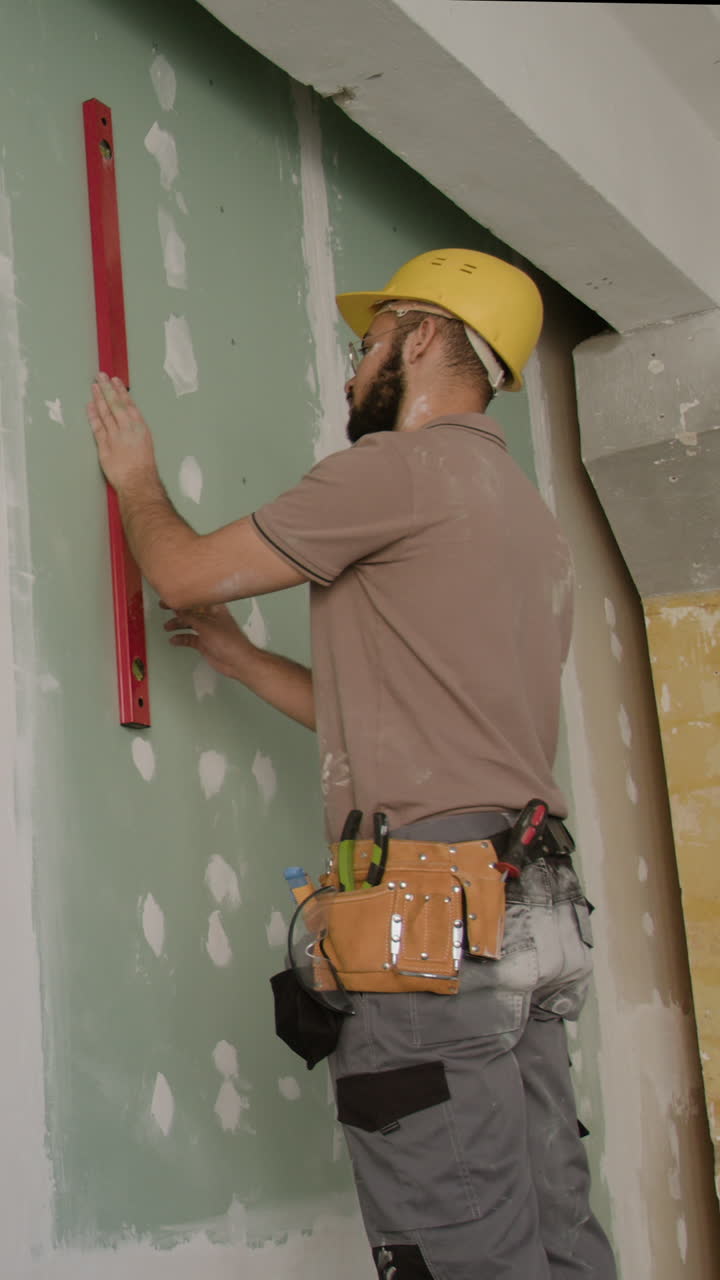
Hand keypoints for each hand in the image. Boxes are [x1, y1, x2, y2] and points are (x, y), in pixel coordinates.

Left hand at [87, 373, 156, 490]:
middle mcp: (127, 427)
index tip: (115, 380)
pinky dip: (93, 415)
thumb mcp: (146, 443)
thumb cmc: (145, 466)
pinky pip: (97, 427)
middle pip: (115, 404)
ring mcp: (114, 435)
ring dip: (99, 397)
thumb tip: (129, 423)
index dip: (120, 391)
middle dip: (107, 388)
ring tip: (94, 386)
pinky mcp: (104, 445)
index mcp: (140, 426)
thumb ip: (136, 431)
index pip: (128, 404)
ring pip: (105, 412)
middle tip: (100, 375)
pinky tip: (89, 405)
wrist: (138, 481)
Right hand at [162, 602, 259, 681]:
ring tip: (167, 627)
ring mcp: (208, 632)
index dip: (184, 598)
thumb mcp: (206, 626)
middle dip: (178, 611)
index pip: (196, 600)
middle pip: (191, 612)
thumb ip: (190, 617)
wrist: (237, 662)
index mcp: (215, 609)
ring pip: (189, 625)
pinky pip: (190, 639)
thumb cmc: (230, 642)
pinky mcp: (205, 643)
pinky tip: (174, 640)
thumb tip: (178, 608)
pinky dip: (182, 639)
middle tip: (164, 608)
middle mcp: (211, 619)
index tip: (171, 597)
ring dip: (178, 625)